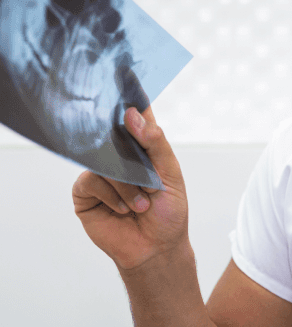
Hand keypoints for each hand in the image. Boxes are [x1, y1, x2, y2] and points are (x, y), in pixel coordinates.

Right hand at [71, 106, 188, 272]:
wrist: (156, 249)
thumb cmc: (168, 213)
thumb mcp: (171, 176)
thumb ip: (156, 144)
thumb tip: (132, 115)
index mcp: (143, 148)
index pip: (135, 117)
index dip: (130, 98)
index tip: (126, 77)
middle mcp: (118, 157)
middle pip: (112, 135)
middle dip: (129, 154)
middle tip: (144, 174)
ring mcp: (100, 173)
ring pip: (103, 160)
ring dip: (127, 184)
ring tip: (142, 204)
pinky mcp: (85, 192)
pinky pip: (91, 180)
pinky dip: (111, 195)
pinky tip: (124, 209)